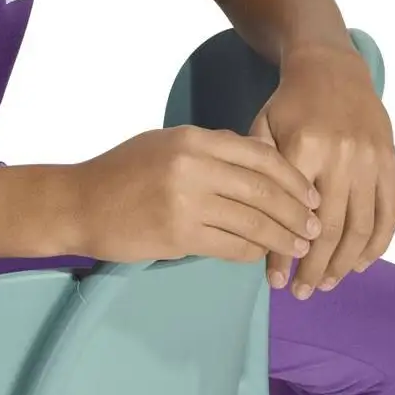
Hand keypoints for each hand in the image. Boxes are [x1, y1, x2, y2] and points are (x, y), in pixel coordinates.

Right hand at [69, 125, 322, 264]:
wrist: (79, 202)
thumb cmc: (122, 172)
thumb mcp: (164, 144)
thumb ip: (207, 149)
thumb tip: (255, 160)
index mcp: (191, 139)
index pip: (258, 154)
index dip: (292, 177)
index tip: (310, 193)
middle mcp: (192, 166)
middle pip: (263, 189)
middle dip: (296, 211)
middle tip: (315, 226)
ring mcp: (186, 202)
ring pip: (252, 221)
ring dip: (282, 237)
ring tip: (299, 246)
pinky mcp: (179, 235)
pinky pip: (231, 246)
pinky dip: (253, 252)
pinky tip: (261, 255)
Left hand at [250, 43, 394, 297]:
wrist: (331, 69)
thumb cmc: (289, 103)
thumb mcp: (263, 126)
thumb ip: (259, 170)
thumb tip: (251, 223)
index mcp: (305, 147)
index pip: (293, 214)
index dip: (284, 252)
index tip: (275, 281)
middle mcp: (342, 156)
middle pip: (330, 229)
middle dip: (314, 267)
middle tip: (301, 292)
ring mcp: (371, 161)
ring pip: (361, 227)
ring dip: (345, 264)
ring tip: (326, 284)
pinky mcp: (390, 162)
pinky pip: (389, 213)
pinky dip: (378, 244)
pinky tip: (361, 264)